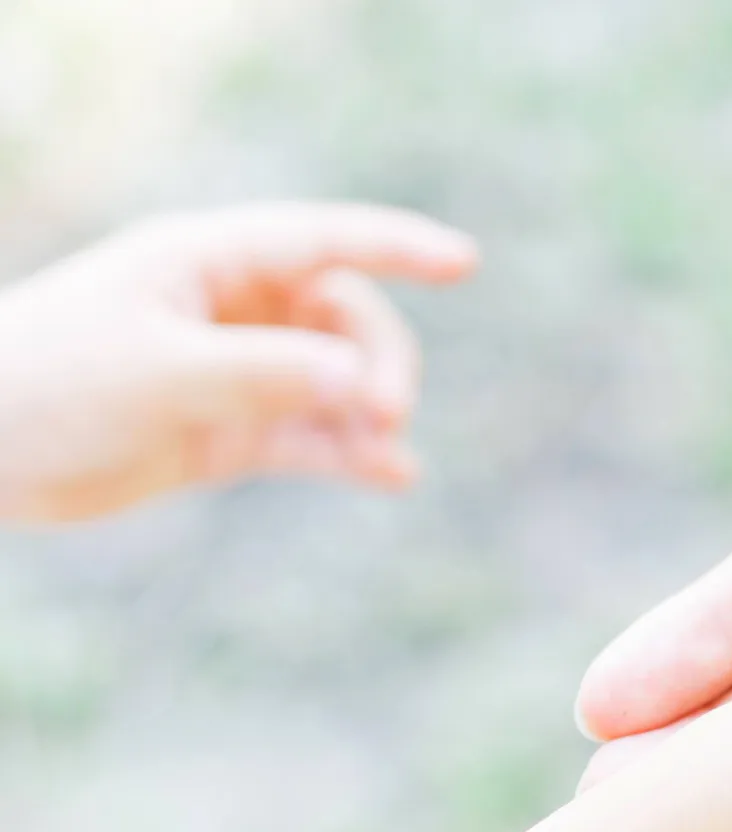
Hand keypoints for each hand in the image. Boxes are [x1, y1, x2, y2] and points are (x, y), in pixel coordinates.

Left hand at [0, 201, 476, 521]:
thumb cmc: (49, 386)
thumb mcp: (162, 374)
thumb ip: (267, 375)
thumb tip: (365, 386)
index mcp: (205, 261)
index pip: (323, 241)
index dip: (398, 246)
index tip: (467, 263)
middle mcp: (229, 309)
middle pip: (344, 320)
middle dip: (378, 361)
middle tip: (386, 413)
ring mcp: (233, 372)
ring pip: (335, 380)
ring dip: (369, 412)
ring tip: (386, 452)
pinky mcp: (226, 433)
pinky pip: (310, 437)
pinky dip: (351, 454)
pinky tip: (394, 476)